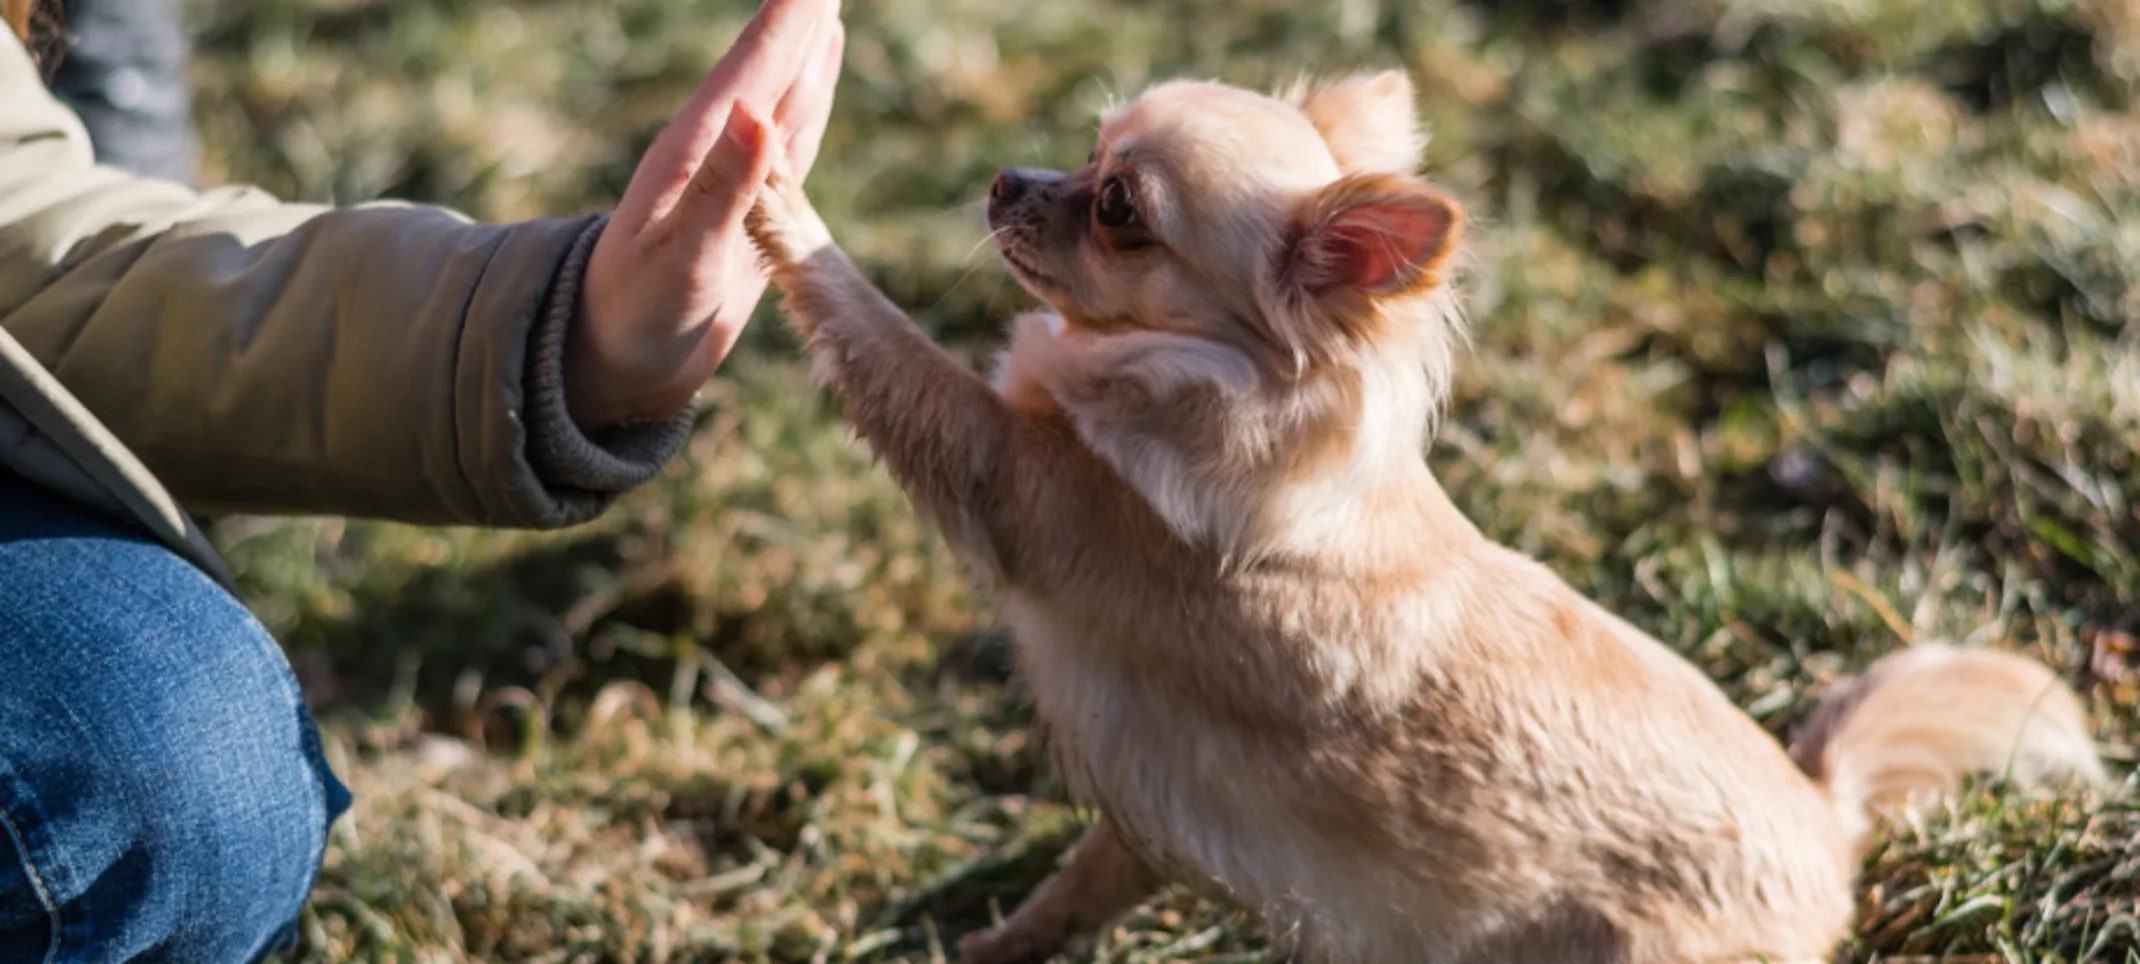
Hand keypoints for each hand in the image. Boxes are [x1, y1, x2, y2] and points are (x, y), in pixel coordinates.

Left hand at [566, 0, 844, 428]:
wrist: (618, 366)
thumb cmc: (636, 317)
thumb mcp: (681, 259)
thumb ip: (720, 190)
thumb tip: (757, 114)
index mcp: (694, 151)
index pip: (753, 68)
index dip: (791, 18)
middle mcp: (715, 152)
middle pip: (770, 68)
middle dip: (801, 18)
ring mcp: (734, 178)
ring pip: (783, 98)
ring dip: (807, 52)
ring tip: (825, 8)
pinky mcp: (750, 208)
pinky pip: (791, 143)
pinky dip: (809, 104)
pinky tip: (813, 80)